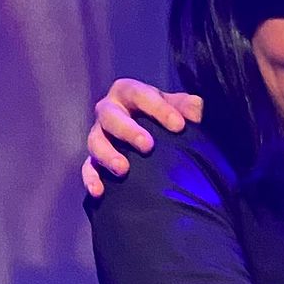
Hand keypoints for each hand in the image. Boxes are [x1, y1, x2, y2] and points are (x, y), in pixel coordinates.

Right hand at [80, 78, 203, 196]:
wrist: (147, 130)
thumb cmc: (162, 114)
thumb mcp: (175, 105)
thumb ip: (187, 105)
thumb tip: (195, 111)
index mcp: (128, 92)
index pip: (141, 95)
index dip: (159, 109)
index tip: (179, 126)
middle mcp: (109, 111)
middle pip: (111, 117)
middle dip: (128, 131)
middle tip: (148, 146)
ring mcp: (99, 135)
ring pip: (96, 142)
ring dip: (107, 155)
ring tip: (123, 169)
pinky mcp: (93, 158)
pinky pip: (87, 168)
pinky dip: (91, 179)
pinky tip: (99, 191)